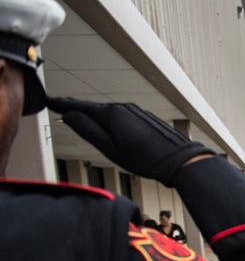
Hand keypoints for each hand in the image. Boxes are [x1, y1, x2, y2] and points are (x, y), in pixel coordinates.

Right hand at [46, 97, 212, 185]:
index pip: (79, 106)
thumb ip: (88, 131)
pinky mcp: (146, 117)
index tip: (48, 100)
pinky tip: (111, 126)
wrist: (179, 160)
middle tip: (60, 105)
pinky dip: (112, 119)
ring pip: (109, 112)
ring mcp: (136, 111)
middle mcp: (123, 107)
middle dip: (77, 109)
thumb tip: (69, 116)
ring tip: (81, 116)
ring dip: (96, 116)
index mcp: (111, 114)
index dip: (62, 104)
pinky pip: (122, 115)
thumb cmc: (146, 159)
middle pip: (94, 108)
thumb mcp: (110, 149)